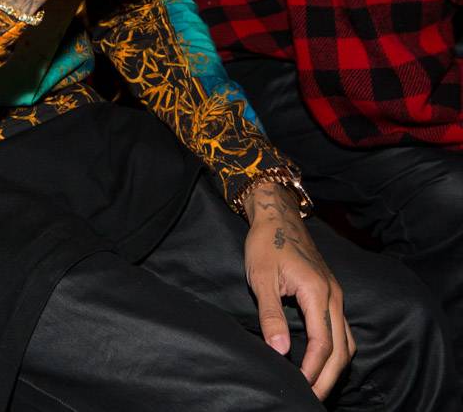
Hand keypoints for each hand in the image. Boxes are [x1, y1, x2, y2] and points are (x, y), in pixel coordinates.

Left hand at [244, 183, 355, 401]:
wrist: (277, 214)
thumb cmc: (266, 243)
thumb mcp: (261, 278)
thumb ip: (271, 315)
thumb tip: (280, 350)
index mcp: (317, 292)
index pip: (323, 344)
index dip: (313, 371)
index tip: (300, 388)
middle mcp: (333, 295)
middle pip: (341, 348)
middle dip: (328, 378)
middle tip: (311, 398)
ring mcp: (335, 293)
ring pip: (346, 340)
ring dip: (335, 366)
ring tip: (317, 385)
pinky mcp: (331, 291)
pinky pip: (342, 328)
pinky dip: (338, 349)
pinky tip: (323, 359)